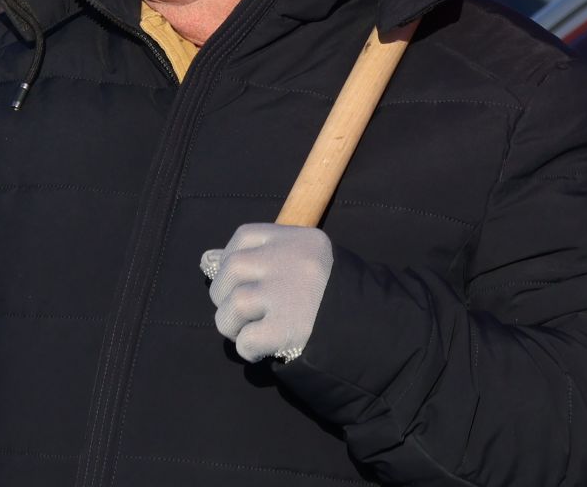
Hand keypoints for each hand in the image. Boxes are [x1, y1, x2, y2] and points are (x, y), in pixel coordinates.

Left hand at [201, 223, 332, 363]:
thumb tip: (208, 259)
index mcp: (300, 239)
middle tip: (239, 313)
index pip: (245, 236)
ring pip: (231, 305)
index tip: (237, 279)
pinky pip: (245, 340)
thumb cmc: (341, 298)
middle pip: (231, 269)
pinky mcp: (286, 329)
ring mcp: (286, 293)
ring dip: (232, 326)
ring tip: (249, 332)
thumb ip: (269, 257)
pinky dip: (248, 349)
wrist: (378, 330)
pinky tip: (262, 350)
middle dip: (224, 295)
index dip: (230, 258)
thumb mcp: (313, 262)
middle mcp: (290, 260)